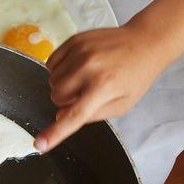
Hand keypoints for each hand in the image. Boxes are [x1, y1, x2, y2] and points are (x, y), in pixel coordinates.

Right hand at [35, 23, 173, 151]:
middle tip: (84, 94)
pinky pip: (51, 62)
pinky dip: (59, 69)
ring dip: (62, 84)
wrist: (144, 43)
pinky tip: (75, 68)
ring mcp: (80, 51)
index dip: (55, 133)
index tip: (40, 144)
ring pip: (51, 79)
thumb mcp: (121, 105)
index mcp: (103, 88)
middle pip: (56, 96)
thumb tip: (61, 117)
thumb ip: (91, 115)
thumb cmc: (135, 76)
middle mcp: (89, 68)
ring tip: (83, 79)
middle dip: (65, 100)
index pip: (73, 115)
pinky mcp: (74, 40)